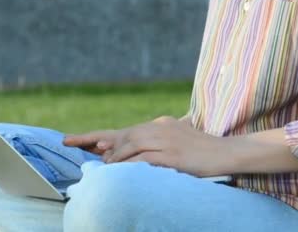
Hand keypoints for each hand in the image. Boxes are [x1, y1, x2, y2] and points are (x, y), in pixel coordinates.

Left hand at [64, 116, 226, 176]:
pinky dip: (131, 165)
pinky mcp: (173, 156)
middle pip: (124, 136)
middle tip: (93, 160)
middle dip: (103, 147)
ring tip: (108, 168)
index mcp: (160, 124)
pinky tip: (123, 172)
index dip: (94, 136)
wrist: (228, 153)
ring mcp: (167, 141)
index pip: (123, 130)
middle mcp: (160, 128)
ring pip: (131, 146)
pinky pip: (145, 159)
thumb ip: (156, 142)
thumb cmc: (203, 150)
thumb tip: (131, 155)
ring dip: (116, 158)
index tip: (69, 140)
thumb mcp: (178, 140)